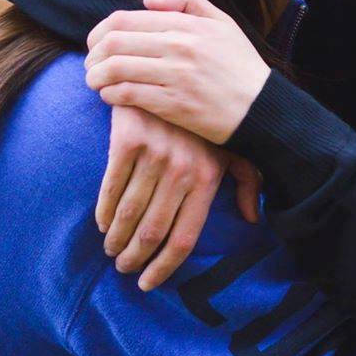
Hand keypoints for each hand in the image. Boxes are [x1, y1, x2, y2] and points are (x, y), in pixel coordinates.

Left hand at [84, 0, 271, 143]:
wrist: (261, 108)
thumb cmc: (239, 65)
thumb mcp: (222, 22)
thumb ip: (187, 0)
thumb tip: (147, 0)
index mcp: (187, 24)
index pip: (125, 19)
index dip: (100, 31)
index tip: (96, 43)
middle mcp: (179, 47)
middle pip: (114, 42)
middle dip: (92, 54)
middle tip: (91, 64)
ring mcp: (175, 76)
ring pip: (116, 69)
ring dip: (96, 76)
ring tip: (94, 81)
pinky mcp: (174, 105)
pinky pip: (128, 95)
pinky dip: (111, 95)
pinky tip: (111, 96)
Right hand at [99, 106, 261, 290]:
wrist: (170, 72)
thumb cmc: (202, 118)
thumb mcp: (232, 147)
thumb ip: (247, 181)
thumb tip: (252, 218)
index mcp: (208, 177)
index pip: (184, 238)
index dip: (164, 267)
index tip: (148, 283)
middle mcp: (183, 169)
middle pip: (153, 232)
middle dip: (134, 257)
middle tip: (123, 267)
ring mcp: (154, 154)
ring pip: (129, 214)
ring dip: (116, 238)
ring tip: (112, 248)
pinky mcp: (127, 139)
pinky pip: (111, 187)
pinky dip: (104, 211)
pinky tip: (102, 222)